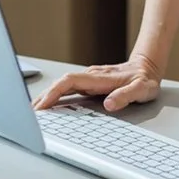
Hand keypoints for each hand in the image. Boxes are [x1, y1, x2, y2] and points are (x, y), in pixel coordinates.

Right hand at [32, 54, 162, 111]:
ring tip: (34, 111)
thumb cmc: (145, 79)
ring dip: (47, 96)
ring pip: (62, 85)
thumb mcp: (142, 89)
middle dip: (44, 96)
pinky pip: (67, 88)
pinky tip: (49, 105)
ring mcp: (89, 79)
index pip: (70, 81)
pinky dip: (55, 96)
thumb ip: (126, 96)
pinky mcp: (89, 83)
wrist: (148, 66)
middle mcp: (91, 76)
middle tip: (30, 113)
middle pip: (61, 83)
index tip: (43, 104)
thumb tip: (109, 104)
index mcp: (100, 77)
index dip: (55, 92)